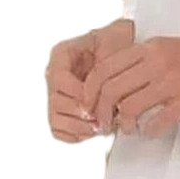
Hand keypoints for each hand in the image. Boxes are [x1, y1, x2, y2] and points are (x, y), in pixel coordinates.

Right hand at [45, 17, 135, 142]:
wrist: (124, 48)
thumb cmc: (118, 44)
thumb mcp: (114, 44)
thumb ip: (105, 64)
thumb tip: (101, 90)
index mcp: (61, 55)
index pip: (58, 78)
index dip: (77, 93)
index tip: (95, 101)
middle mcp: (55, 75)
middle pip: (55, 103)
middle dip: (81, 114)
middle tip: (103, 118)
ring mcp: (57, 94)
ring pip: (56, 120)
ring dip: (80, 127)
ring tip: (102, 125)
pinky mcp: (63, 111)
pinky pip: (60, 131)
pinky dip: (77, 134)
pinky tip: (94, 129)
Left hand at [82, 32, 179, 137]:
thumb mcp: (179, 49)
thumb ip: (152, 61)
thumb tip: (127, 84)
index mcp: (153, 46)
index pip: (104, 67)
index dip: (90, 91)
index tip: (93, 107)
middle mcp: (158, 61)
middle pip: (108, 88)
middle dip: (99, 112)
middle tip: (104, 126)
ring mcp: (173, 81)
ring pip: (127, 107)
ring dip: (123, 125)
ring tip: (130, 130)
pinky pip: (155, 122)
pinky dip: (148, 132)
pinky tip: (153, 132)